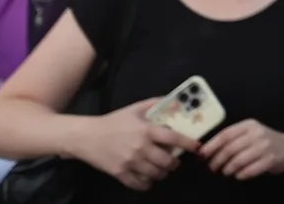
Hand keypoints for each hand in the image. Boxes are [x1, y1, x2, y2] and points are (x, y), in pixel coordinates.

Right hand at [77, 98, 199, 191]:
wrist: (86, 136)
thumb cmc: (113, 121)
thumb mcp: (135, 109)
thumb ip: (156, 104)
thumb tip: (176, 100)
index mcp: (146, 130)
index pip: (173, 138)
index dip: (188, 143)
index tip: (197, 147)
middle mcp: (141, 148)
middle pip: (167, 161)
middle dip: (174, 163)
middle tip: (174, 161)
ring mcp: (130, 162)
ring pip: (156, 174)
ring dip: (163, 173)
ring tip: (163, 170)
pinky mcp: (120, 174)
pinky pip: (140, 184)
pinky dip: (148, 183)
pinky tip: (148, 179)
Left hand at [200, 119, 283, 179]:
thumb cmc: (265, 142)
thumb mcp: (251, 134)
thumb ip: (234, 138)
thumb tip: (208, 150)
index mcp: (249, 125)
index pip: (225, 134)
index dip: (212, 145)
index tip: (202, 155)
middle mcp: (257, 133)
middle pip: (230, 148)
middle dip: (217, 160)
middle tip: (212, 167)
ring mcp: (265, 146)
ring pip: (238, 160)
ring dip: (228, 169)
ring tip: (226, 171)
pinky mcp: (271, 160)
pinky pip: (249, 170)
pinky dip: (241, 175)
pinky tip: (239, 175)